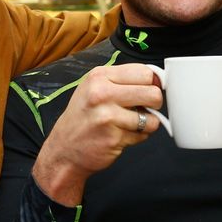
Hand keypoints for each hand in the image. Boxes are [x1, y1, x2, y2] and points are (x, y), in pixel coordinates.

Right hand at [31, 64, 162, 205]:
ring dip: (146, 123)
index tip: (148, 90)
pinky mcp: (114, 137)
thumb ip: (122, 81)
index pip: (144, 72)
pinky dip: (137, 136)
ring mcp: (107, 116)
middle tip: (143, 108)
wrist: (64, 149)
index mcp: (99, 76)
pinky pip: (143, 135)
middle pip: (153, 93)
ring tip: (129, 124)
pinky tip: (122, 135)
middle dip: (154, 103)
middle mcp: (102, 93)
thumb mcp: (94, 88)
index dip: (152, 83)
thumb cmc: (82, 118)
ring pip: (152, 118)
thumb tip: (157, 79)